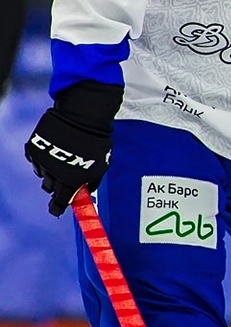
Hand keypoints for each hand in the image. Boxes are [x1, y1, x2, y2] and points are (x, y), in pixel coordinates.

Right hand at [25, 81, 120, 216]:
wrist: (83, 116)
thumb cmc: (96, 141)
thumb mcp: (101, 165)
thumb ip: (91, 181)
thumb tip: (85, 192)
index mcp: (71, 180)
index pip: (60, 201)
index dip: (58, 207)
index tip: (57, 210)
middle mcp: (53, 173)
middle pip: (50, 188)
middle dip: (57, 186)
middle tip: (65, 178)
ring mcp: (42, 160)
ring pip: (43, 175)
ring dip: (51, 172)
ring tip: (64, 159)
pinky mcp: (34, 149)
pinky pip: (37, 161)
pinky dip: (44, 158)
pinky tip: (55, 149)